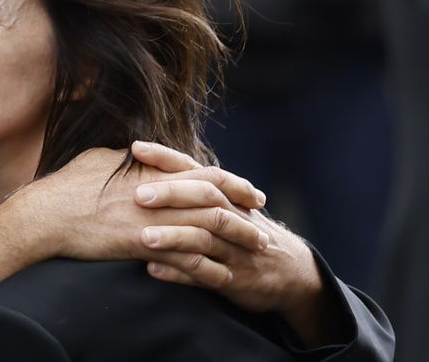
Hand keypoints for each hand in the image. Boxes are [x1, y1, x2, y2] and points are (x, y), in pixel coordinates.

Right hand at [19, 144, 268, 288]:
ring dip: (236, 242)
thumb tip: (138, 154)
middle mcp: (159, 193)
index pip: (205, 174)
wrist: (46, 214)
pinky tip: (222, 278)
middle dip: (245, 214)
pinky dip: (207, 268)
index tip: (252, 192)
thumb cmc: (67, 186)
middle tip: (265, 226)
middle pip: (216, 201)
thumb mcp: (101, 160)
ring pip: (208, 230)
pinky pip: (185, 258)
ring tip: (254, 253)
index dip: (233, 183)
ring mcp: (153, 219)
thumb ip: (128, 160)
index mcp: (153, 171)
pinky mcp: (143, 245)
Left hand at [133, 144, 347, 345]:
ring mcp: (234, 249)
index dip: (167, 157)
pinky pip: (206, 276)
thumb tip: (145, 167)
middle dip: (172, 194)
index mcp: (227, 196)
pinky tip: (153, 269)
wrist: (291, 273)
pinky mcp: (234, 280)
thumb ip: (195, 188)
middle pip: (205, 198)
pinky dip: (179, 272)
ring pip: (205, 239)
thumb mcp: (229, 206)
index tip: (137, 148)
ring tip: (144, 236)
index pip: (196, 169)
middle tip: (138, 195)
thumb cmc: (245, 231)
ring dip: (174, 237)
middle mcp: (233, 218)